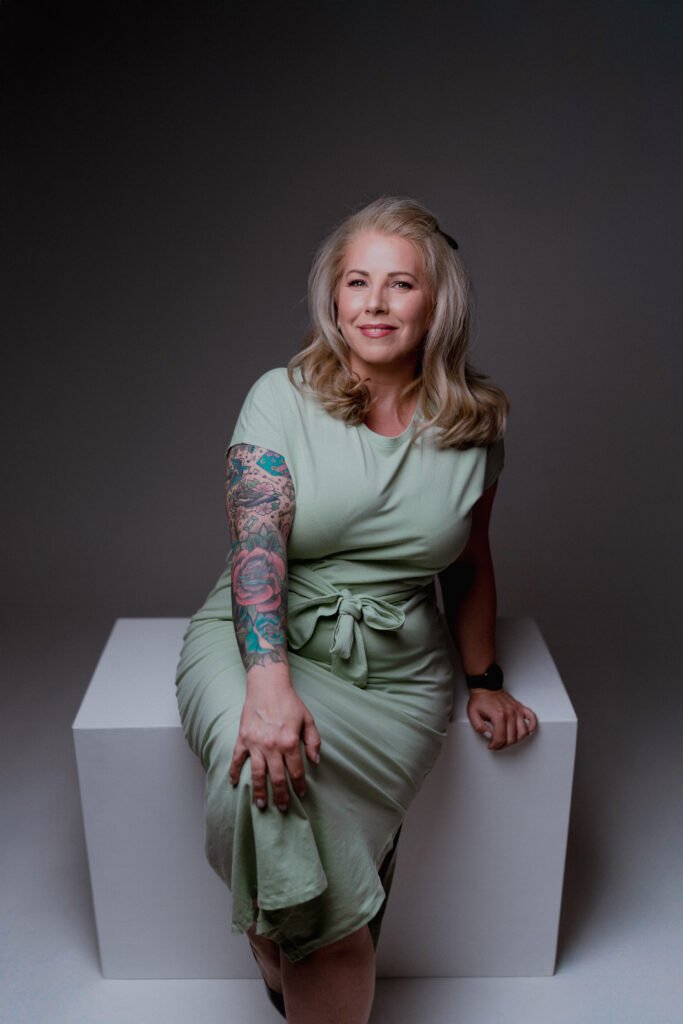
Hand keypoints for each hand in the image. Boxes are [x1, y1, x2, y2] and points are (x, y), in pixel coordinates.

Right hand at [229, 671, 321, 811]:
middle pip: (277, 778)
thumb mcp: (308, 719)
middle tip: (282, 808)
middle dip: (281, 796)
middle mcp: (272, 746)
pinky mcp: (243, 738)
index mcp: (290, 742)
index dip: (299, 785)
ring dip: (259, 791)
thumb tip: (315, 761)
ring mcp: (255, 744)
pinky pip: (237, 759)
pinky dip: (234, 772)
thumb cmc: (290, 702)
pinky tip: (234, 783)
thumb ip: (314, 742)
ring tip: (260, 804)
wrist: (267, 685)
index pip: (296, 771)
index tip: (301, 794)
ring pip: (257, 774)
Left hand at [466, 688, 537, 750]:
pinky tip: (526, 731)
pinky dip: (532, 726)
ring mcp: (516, 710)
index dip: (496, 745)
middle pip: (512, 738)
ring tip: (508, 739)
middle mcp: (509, 713)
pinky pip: (532, 718)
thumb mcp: (472, 714)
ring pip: (523, 732)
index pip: (501, 738)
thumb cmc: (480, 700)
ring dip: (516, 739)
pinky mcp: (520, 708)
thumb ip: (479, 727)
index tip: (492, 746)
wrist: (485, 687)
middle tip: (498, 744)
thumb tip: (489, 736)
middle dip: (504, 745)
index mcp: (498, 715)